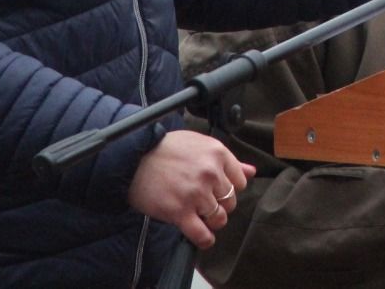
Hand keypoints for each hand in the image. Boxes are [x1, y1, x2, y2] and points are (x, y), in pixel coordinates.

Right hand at [126, 129, 254, 247]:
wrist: (132, 157)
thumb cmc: (164, 149)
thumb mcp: (198, 144)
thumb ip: (227, 160)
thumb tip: (252, 171)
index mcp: (217, 153)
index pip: (240, 181)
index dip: (227, 188)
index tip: (216, 190)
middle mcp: (210, 172)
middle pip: (230, 201)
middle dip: (219, 204)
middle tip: (203, 202)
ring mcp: (196, 193)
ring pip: (219, 218)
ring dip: (211, 221)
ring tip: (199, 216)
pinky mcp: (180, 212)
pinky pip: (202, 234)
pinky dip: (205, 239)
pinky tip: (201, 236)